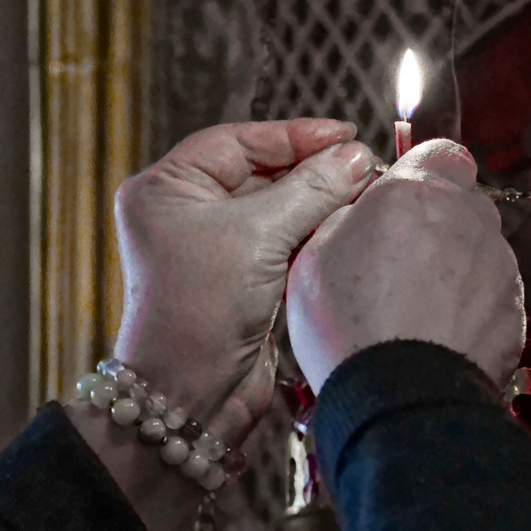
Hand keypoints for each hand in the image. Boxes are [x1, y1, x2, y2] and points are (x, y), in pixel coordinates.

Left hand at [113, 118, 375, 436]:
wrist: (189, 395)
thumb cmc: (202, 308)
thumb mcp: (259, 235)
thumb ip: (311, 188)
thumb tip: (354, 157)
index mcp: (167, 187)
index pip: (238, 141)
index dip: (294, 135)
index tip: (344, 134)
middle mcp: (184, 212)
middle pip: (260, 172)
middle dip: (312, 171)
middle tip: (363, 168)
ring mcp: (211, 248)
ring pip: (276, 208)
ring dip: (317, 204)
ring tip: (361, 196)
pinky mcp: (238, 280)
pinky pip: (281, 242)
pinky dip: (311, 235)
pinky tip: (344, 229)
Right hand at [285, 138, 525, 394]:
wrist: (399, 401)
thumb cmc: (347, 326)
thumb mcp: (313, 255)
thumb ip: (346, 215)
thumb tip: (362, 206)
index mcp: (417, 191)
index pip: (441, 152)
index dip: (422, 173)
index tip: (400, 200)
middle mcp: (468, 218)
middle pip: (462, 203)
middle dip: (436, 222)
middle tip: (396, 262)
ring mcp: (498, 265)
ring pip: (478, 249)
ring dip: (454, 267)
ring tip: (413, 310)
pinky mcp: (515, 310)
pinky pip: (492, 295)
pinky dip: (470, 307)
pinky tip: (436, 335)